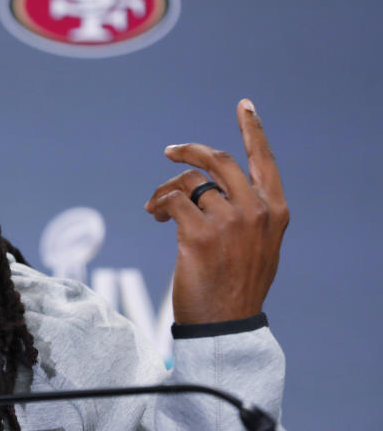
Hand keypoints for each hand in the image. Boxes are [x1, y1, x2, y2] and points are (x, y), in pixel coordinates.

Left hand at [143, 99, 289, 323]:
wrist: (226, 325)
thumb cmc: (236, 286)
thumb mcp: (257, 246)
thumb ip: (245, 214)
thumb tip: (206, 188)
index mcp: (275, 212)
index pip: (264, 161)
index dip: (253, 130)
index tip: (245, 106)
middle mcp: (256, 211)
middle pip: (218, 160)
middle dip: (189, 151)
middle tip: (169, 152)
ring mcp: (229, 222)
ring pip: (188, 183)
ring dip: (166, 191)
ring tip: (156, 208)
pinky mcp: (200, 234)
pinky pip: (172, 201)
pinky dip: (158, 205)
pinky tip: (156, 217)